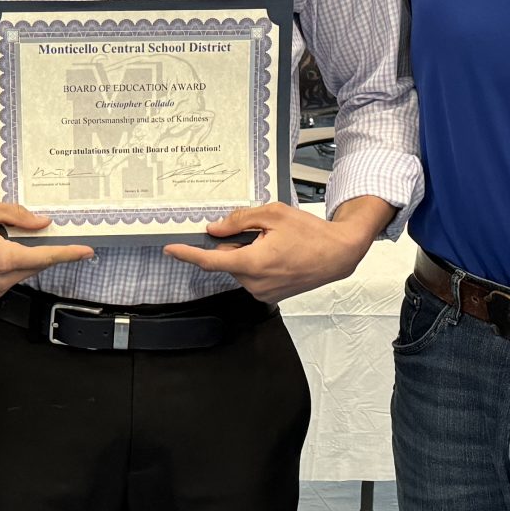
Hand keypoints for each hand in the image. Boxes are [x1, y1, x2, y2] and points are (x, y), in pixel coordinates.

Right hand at [0, 196, 94, 301]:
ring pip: (20, 273)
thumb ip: (17, 216)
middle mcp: (0, 280)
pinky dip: (4, 267)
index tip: (86, 252)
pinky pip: (5, 280)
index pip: (45, 257)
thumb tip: (41, 223)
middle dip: (34, 248)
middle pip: (33, 264)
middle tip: (20, 231)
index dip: (69, 254)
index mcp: (3, 258)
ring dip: (17, 257)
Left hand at [163, 202, 371, 303]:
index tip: (171, 249)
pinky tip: (277, 255)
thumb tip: (215, 229)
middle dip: (234, 244)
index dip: (187, 254)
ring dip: (247, 254)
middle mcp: (255, 282)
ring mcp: (263, 292)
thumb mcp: (273, 214)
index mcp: (253, 262)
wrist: (338, 254)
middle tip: (260, 232)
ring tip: (275, 244)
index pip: (210, 260)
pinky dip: (257, 264)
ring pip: (239, 268)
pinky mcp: (269, 296)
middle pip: (227, 260)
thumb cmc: (312, 234)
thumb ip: (239, 220)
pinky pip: (251, 276)